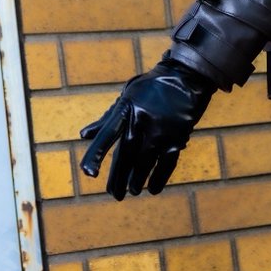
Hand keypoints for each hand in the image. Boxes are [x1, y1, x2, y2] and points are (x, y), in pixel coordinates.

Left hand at [80, 56, 214, 199]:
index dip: (96, 154)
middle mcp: (142, 120)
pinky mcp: (177, 137)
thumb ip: (107, 119)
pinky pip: (166, 164)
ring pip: (145, 163)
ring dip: (137, 180)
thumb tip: (83, 135)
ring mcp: (161, 130)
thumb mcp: (127, 97)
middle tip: (114, 194)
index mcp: (126, 108)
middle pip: (126, 156)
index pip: (107, 135)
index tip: (88, 173)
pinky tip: (153, 189)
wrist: (187, 76)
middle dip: (118, 178)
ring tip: (132, 190)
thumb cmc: (152, 88)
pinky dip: (159, 178)